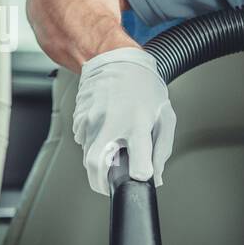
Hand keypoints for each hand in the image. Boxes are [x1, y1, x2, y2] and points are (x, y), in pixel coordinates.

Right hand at [71, 47, 176, 195]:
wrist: (115, 60)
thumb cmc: (143, 87)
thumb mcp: (164, 116)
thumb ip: (162, 150)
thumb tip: (157, 177)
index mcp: (137, 124)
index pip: (138, 162)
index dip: (139, 176)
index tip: (140, 178)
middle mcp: (111, 123)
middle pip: (95, 165)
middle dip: (100, 182)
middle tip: (108, 184)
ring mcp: (91, 120)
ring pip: (87, 155)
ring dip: (97, 160)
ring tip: (111, 147)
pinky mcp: (79, 118)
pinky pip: (83, 140)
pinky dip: (92, 142)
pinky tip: (104, 129)